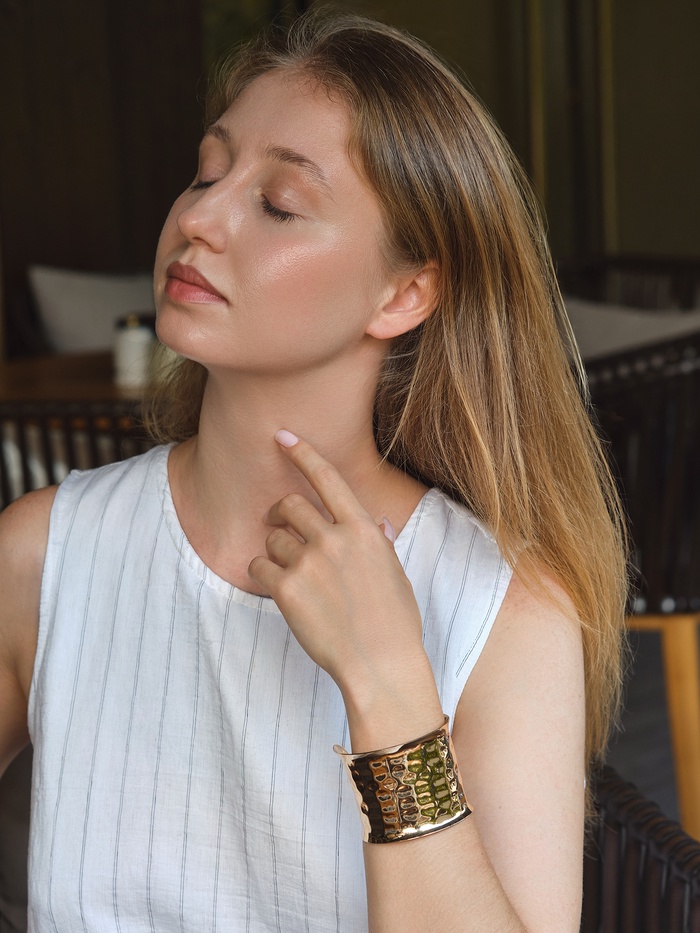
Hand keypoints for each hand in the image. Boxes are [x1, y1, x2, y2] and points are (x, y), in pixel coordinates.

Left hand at [248, 431, 441, 746]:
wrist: (381, 665)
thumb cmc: (395, 623)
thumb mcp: (395, 574)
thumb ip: (379, 543)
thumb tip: (376, 523)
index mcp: (364, 529)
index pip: (328, 478)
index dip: (302, 453)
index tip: (282, 437)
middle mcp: (335, 538)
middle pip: (290, 505)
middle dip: (280, 513)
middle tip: (278, 525)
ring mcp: (309, 562)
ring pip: (273, 537)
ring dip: (275, 550)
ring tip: (292, 574)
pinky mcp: (287, 589)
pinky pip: (259, 566)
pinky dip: (264, 574)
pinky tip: (282, 591)